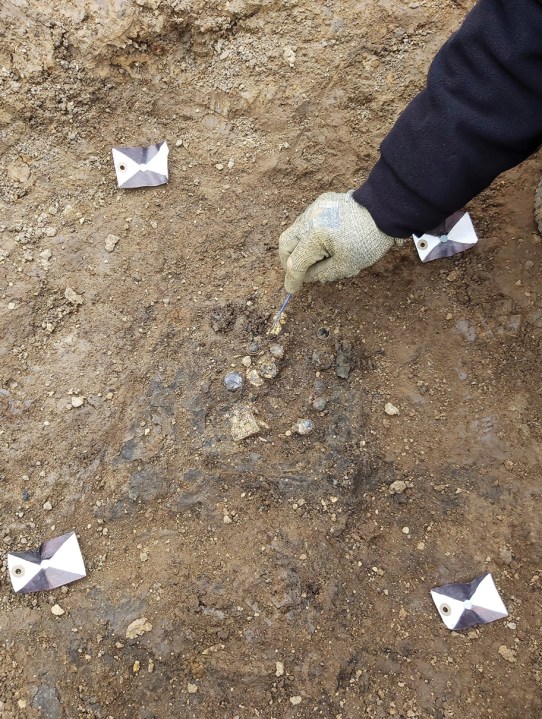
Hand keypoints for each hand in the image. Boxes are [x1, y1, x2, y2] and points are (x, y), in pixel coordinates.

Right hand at [279, 191, 401, 292]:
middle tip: (298, 274)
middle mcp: (309, 219)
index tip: (292, 290)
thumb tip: (305, 276)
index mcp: (315, 236)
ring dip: (299, 247)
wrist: (385, 211)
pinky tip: (323, 243)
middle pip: (286, 244)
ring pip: (295, 231)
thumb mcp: (346, 266)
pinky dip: (308, 235)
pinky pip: (306, 221)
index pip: (296, 262)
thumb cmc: (369, 239)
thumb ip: (320, 273)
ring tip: (316, 259)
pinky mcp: (321, 202)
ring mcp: (314, 208)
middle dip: (288, 261)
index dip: (293, 279)